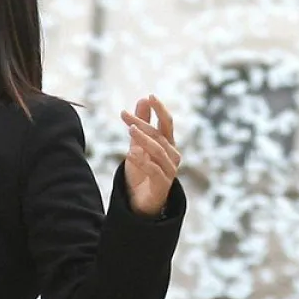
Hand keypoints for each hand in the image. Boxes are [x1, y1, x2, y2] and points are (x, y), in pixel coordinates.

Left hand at [121, 95, 180, 217]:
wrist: (140, 202)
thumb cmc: (142, 171)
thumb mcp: (138, 144)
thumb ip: (142, 123)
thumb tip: (143, 99)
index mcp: (168, 144)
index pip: (166, 123)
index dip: (159, 110)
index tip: (149, 97)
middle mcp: (172, 155)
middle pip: (159, 135)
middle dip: (143, 123)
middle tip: (126, 115)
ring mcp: (169, 170)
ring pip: (158, 151)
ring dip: (144, 139)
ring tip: (130, 130)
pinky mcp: (163, 184)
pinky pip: (154, 170)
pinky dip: (143, 161)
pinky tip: (131, 154)